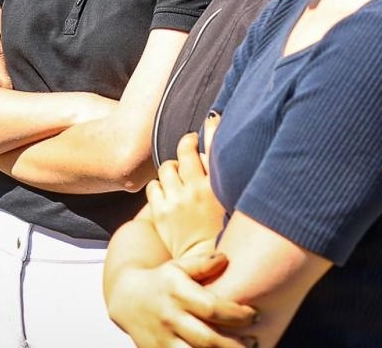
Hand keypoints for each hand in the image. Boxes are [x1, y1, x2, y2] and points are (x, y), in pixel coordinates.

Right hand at [107, 250, 256, 347]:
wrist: (126, 299)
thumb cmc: (161, 281)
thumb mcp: (178, 266)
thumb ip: (202, 263)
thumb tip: (225, 258)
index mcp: (176, 292)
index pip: (211, 308)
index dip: (237, 314)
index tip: (254, 314)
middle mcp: (169, 318)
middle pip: (207, 339)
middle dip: (236, 344)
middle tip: (255, 340)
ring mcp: (162, 340)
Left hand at [146, 133, 225, 259]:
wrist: (203, 260)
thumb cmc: (221, 229)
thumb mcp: (228, 198)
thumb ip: (220, 171)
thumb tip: (210, 142)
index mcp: (218, 185)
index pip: (214, 144)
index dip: (211, 127)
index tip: (210, 121)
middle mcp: (197, 189)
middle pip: (184, 150)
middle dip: (186, 145)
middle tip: (189, 149)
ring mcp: (176, 200)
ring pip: (167, 167)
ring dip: (172, 169)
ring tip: (178, 177)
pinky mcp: (160, 212)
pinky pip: (152, 186)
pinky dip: (159, 186)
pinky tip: (167, 192)